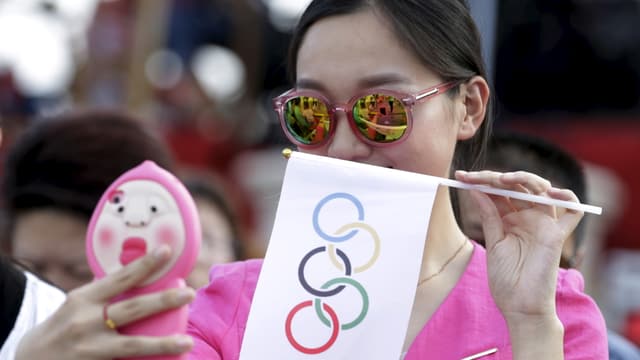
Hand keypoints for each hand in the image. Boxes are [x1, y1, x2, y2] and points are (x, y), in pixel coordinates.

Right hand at [15, 246, 194, 359]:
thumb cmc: (64, 326)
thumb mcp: (78, 304)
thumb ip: (104, 293)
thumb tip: (140, 274)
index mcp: (84, 299)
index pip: (119, 278)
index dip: (144, 264)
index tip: (166, 251)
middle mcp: (86, 321)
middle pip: (132, 309)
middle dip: (163, 301)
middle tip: (189, 294)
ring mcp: (89, 348)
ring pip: (132, 345)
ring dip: (162, 344)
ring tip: (186, 341)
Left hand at [455, 170, 582, 319]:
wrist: (519, 306)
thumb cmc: (505, 280)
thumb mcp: (493, 243)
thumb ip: (489, 216)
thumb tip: (475, 190)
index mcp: (510, 219)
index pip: (498, 191)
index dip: (481, 181)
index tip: (460, 177)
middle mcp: (528, 217)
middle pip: (517, 185)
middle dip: (494, 177)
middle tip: (473, 177)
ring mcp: (544, 224)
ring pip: (542, 189)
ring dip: (523, 178)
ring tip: (501, 180)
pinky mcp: (558, 235)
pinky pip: (573, 211)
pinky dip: (567, 196)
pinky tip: (549, 192)